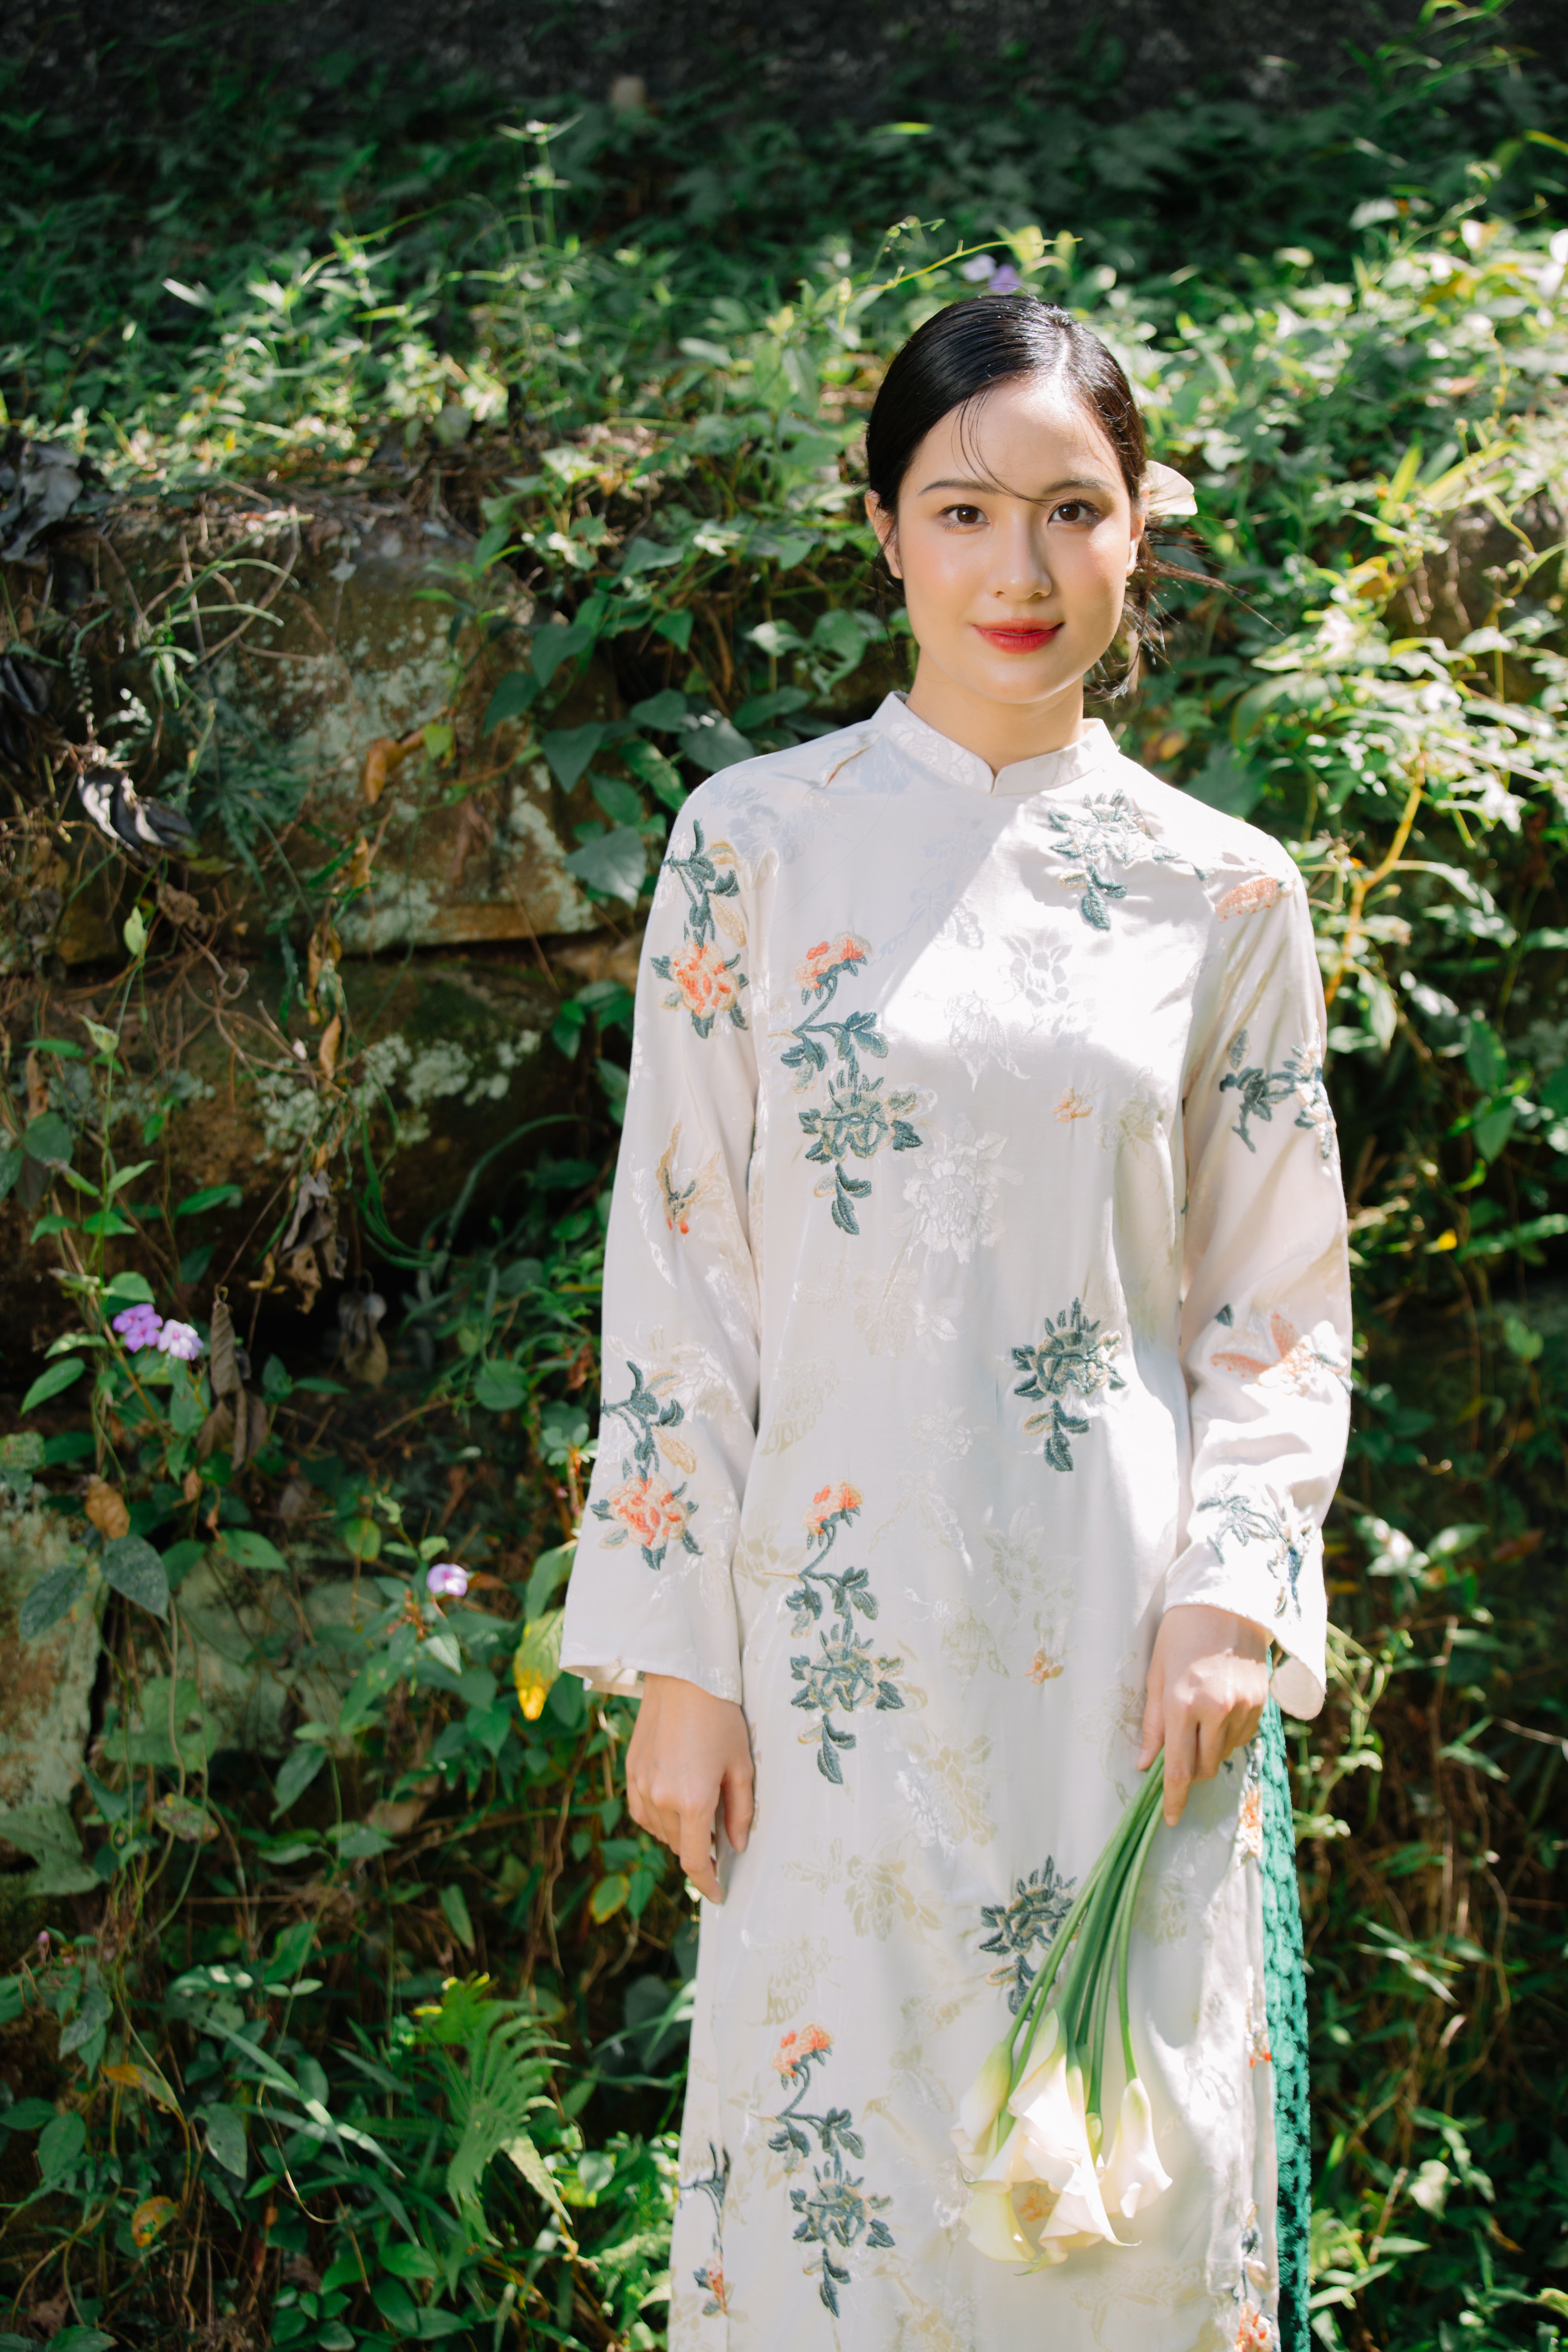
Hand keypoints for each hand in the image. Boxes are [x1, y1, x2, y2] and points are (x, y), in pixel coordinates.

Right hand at [625, 1673, 753, 1903]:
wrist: (683, 1678)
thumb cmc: (720, 1718)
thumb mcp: (741, 1766)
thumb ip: (740, 1811)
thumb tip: (736, 1846)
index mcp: (692, 1801)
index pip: (696, 1861)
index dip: (707, 1883)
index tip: (719, 1893)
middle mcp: (661, 1799)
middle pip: (679, 1846)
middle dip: (700, 1851)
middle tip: (720, 1839)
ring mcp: (641, 1786)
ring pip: (659, 1831)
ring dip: (679, 1834)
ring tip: (699, 1813)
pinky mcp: (631, 1772)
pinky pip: (642, 1812)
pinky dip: (658, 1818)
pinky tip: (673, 1804)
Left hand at [1137, 1604, 1269, 1826]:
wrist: (1225, 1603)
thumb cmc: (1180, 1634)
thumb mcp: (1156, 1675)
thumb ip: (1152, 1724)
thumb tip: (1145, 1765)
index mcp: (1183, 1703)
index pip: (1180, 1768)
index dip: (1175, 1799)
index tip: (1170, 1818)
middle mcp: (1216, 1710)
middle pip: (1204, 1768)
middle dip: (1191, 1774)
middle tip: (1178, 1759)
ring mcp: (1243, 1707)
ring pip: (1225, 1755)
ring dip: (1209, 1753)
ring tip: (1198, 1723)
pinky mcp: (1261, 1703)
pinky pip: (1243, 1738)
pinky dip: (1228, 1738)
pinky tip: (1218, 1714)